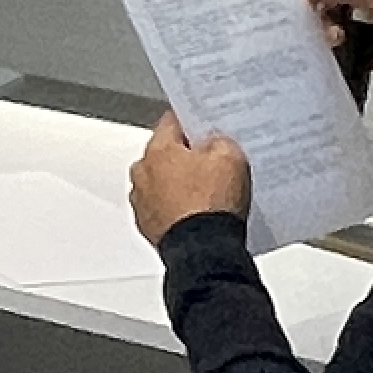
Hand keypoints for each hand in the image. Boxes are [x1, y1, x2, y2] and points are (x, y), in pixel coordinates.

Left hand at [128, 113, 253, 243]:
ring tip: (209, 192)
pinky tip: (199, 213)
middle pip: (165, 154)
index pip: (172, 122)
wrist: (204, 250)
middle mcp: (143, 173)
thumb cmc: (211, 205)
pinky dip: (177, 209)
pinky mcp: (148, 226)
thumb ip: (220, 141)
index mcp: (158, 150)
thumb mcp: (230, 157)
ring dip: (180, 184)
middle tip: (213, 161)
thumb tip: (214, 142)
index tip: (204, 125)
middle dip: (186, 156)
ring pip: (162, 182)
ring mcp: (142, 201)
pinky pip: (163, 208)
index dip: (192, 122)